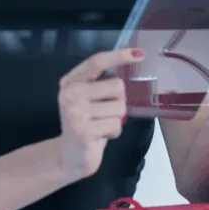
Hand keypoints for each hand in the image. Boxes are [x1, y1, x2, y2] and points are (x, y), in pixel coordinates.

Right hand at [56, 47, 145, 179]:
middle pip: (117, 86)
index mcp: (71, 81)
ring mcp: (74, 113)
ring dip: (116, 119)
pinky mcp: (83, 131)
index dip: (119, 55)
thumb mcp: (88, 97)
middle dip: (118, 101)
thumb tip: (132, 61)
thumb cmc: (86, 123)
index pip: (97, 61)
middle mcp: (69, 94)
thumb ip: (101, 82)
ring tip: (101, 125)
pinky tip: (101, 136)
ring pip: (120, 107)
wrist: (70, 156)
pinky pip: (116, 124)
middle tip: (104, 112)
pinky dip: (114, 132)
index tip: (139, 54)